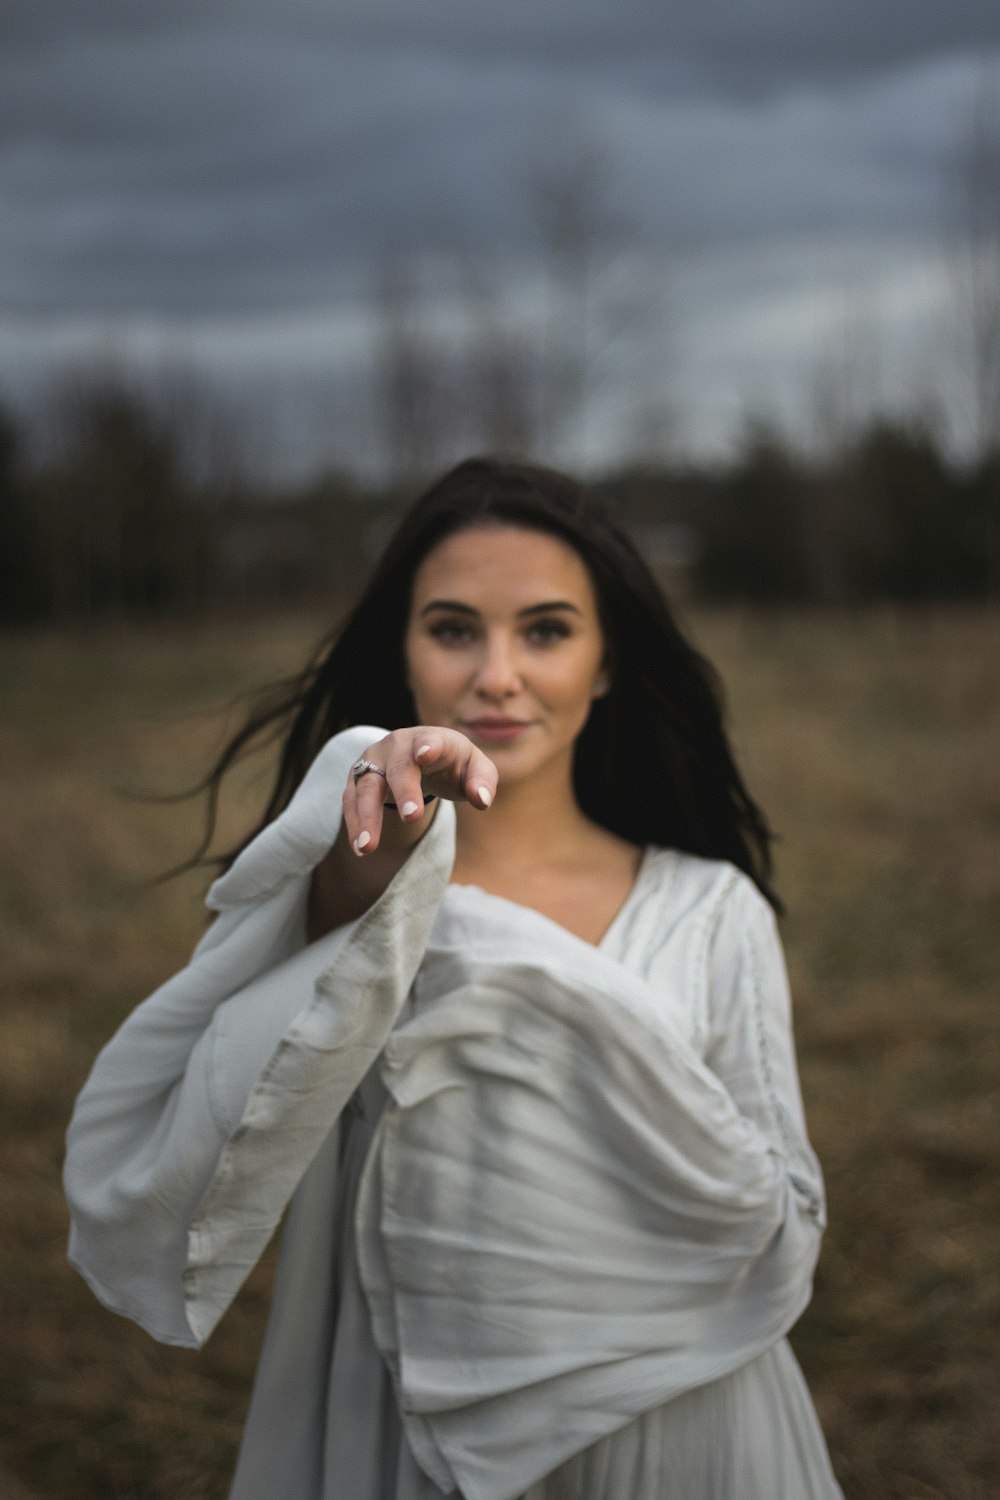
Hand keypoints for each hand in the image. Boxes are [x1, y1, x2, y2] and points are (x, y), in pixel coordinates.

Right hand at [343, 727, 496, 855]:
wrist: (424, 753)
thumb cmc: (454, 764)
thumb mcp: (476, 769)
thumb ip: (483, 782)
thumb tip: (482, 800)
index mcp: (433, 739)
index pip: (430, 739)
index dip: (428, 746)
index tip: (425, 754)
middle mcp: (399, 744)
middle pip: (399, 767)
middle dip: (404, 791)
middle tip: (411, 818)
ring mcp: (376, 759)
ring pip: (367, 784)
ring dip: (366, 815)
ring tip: (367, 848)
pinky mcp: (359, 775)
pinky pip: (351, 798)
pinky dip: (354, 822)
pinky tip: (359, 847)